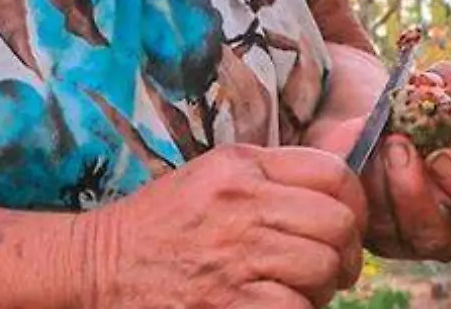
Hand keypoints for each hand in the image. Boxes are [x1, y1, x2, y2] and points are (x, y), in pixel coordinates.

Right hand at [80, 143, 367, 308]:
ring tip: (291, 292)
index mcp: (241, 167)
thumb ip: (273, 171)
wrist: (95, 268)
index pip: (335, 173)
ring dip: (317, 290)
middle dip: (342, 253)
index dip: (354, 205)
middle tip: (326, 271)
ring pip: (322, 269)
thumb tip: (347, 157)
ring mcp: (234, 255)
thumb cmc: (160, 227)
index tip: (343, 228)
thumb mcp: (212, 177)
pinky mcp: (228, 304)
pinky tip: (269, 308)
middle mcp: (241, 203)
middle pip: (338, 224)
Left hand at [304, 53, 450, 261]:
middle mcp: (441, 233)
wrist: (368, 129)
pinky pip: (357, 218)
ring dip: (379, 183)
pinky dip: (353, 180)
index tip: (440, 155)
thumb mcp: (434, 99)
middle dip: (412, 188)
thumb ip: (445, 84)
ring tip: (373, 140)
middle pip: (434, 235)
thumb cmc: (418, 120)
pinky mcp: (364, 236)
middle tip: (395, 142)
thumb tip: (434, 79)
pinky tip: (351, 146)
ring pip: (390, 231)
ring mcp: (399, 240)